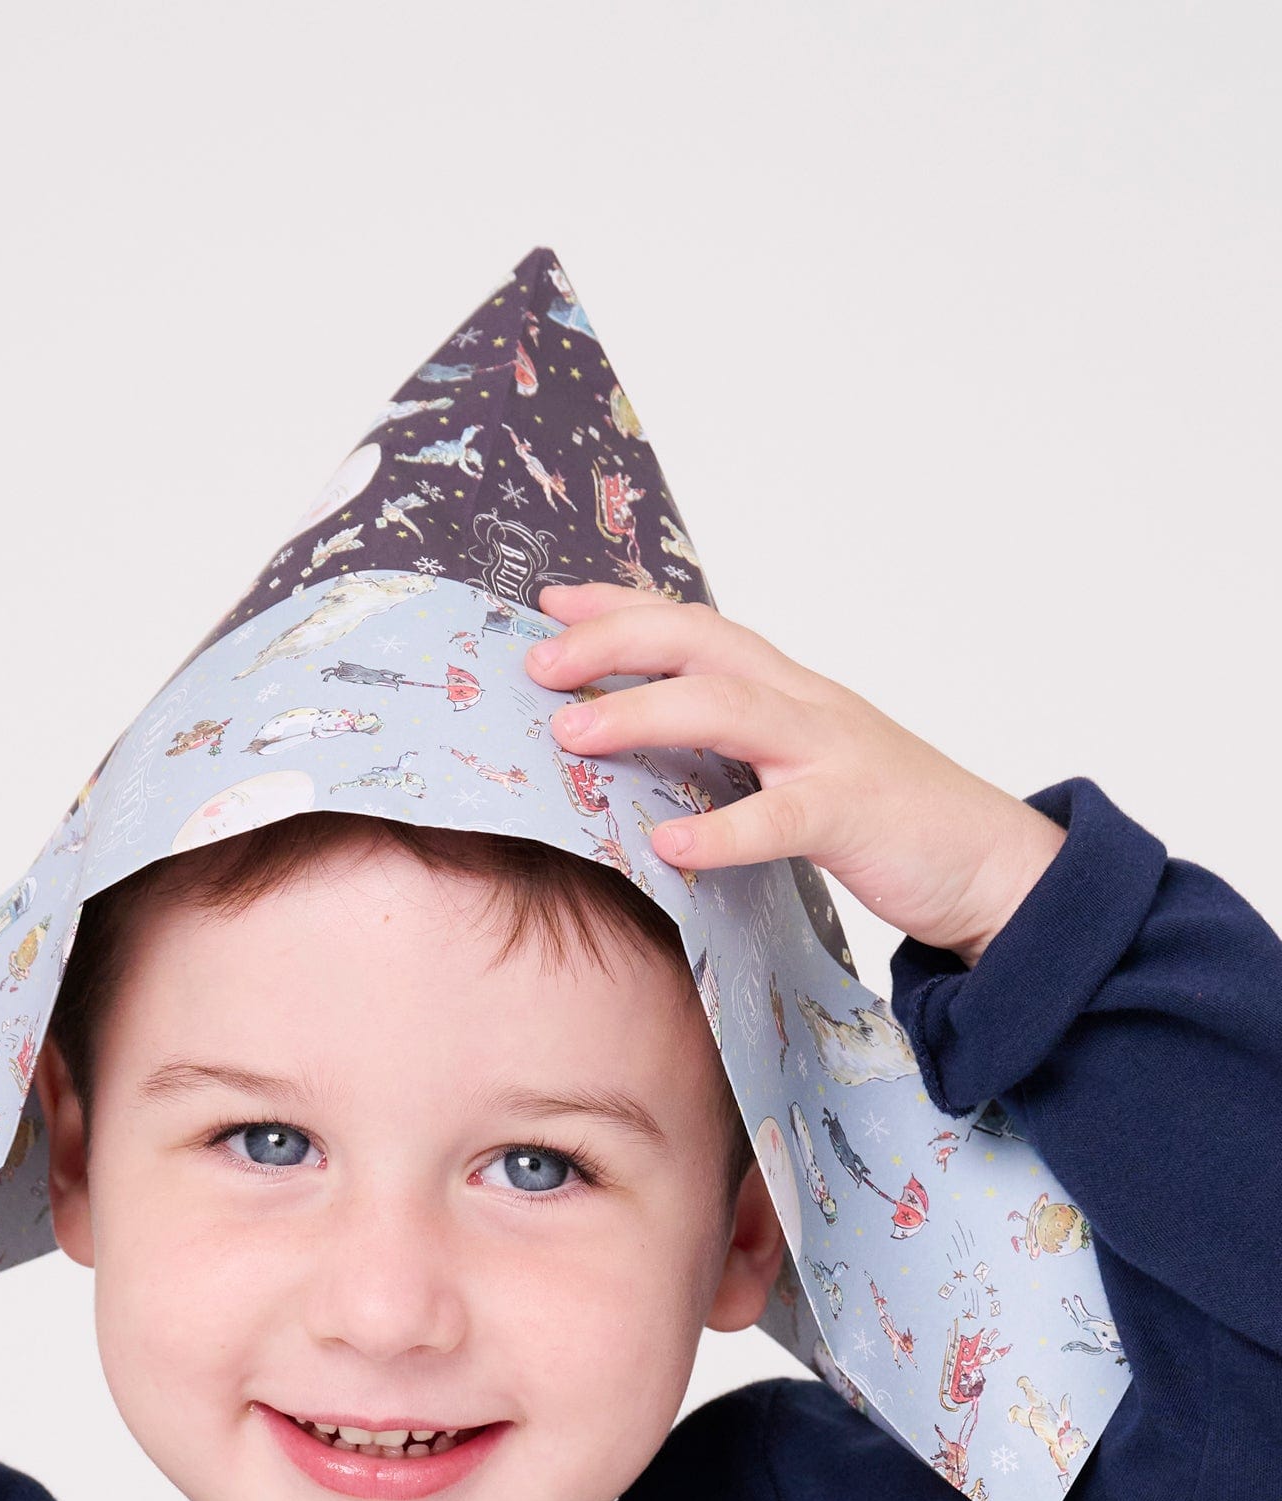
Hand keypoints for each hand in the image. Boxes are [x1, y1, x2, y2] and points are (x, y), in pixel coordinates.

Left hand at [528, 586, 1064, 969]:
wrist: (996, 864)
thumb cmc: (891, 825)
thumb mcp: (800, 775)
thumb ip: (736, 761)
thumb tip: (647, 773)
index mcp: (790, 692)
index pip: (695, 628)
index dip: (621, 608)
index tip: (549, 603)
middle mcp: (806, 703)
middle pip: (700, 645)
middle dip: (612, 643)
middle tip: (537, 663)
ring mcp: (833, 752)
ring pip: (728, 711)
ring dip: (643, 714)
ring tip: (572, 735)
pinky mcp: (855, 814)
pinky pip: (781, 818)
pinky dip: (724, 830)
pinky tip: (669, 845)